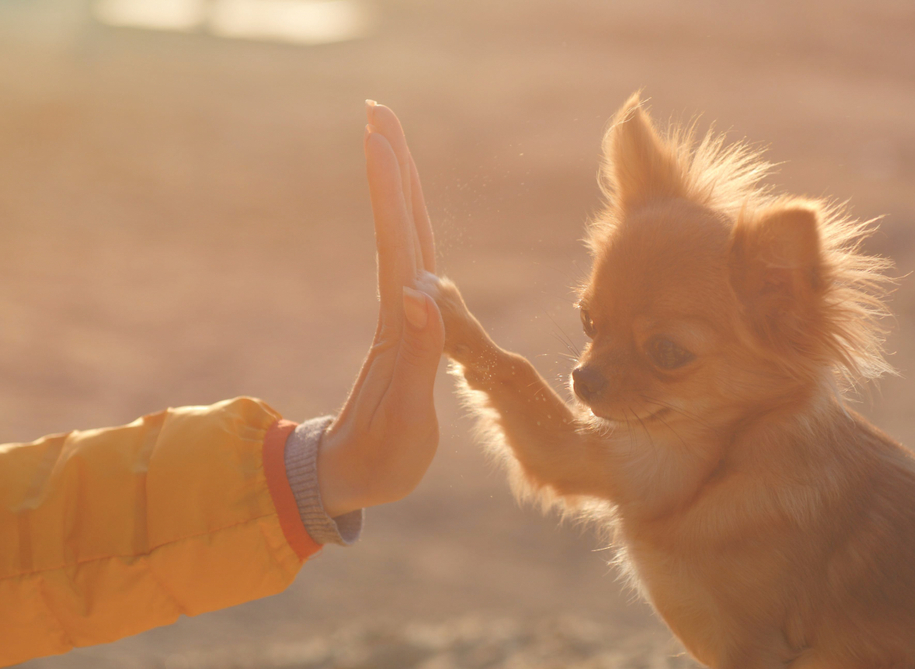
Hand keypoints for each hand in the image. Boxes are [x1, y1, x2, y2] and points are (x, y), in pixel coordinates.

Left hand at [317, 101, 443, 517]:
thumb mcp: (404, 419)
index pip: (397, 244)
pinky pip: (414, 267)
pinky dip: (412, 231)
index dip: (390, 192)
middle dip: (390, 170)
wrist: (352, 478)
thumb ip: (418, 356)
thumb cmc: (381, 458)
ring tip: (393, 146)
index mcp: (399, 325)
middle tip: (378, 111)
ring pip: (404, 241)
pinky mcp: (406, 331)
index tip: (380, 137)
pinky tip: (414, 217)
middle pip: (397, 228)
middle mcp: (397, 311)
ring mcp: (400, 319)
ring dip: (398, 191)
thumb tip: (422, 290)